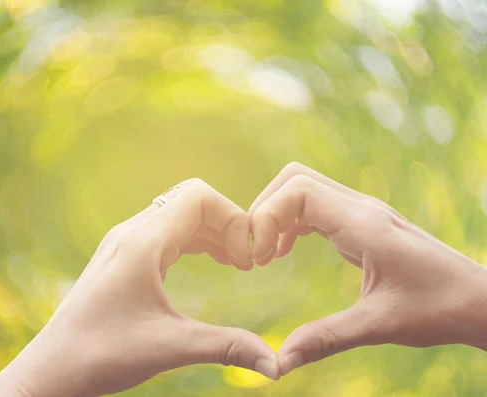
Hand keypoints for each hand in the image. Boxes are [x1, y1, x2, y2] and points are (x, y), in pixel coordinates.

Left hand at [0, 179, 278, 396]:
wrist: (50, 370)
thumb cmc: (100, 355)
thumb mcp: (169, 347)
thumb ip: (226, 347)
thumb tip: (276, 366)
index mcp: (142, 242)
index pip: (199, 196)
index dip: (234, 218)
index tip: (248, 259)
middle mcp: (131, 233)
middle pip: (191, 200)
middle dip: (227, 224)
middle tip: (246, 263)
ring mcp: (124, 243)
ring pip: (178, 216)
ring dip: (211, 232)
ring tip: (235, 264)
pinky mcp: (122, 258)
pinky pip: (166, 232)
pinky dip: (193, 241)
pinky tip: (208, 263)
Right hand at [248, 163, 486, 375]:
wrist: (477, 300)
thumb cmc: (437, 308)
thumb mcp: (379, 325)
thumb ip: (326, 338)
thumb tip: (279, 362)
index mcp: (363, 224)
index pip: (298, 190)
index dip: (267, 216)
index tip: (259, 257)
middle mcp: (361, 208)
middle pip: (295, 179)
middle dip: (265, 209)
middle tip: (255, 252)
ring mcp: (362, 212)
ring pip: (303, 188)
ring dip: (276, 214)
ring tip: (265, 255)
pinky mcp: (362, 223)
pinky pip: (315, 206)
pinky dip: (291, 222)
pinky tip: (285, 252)